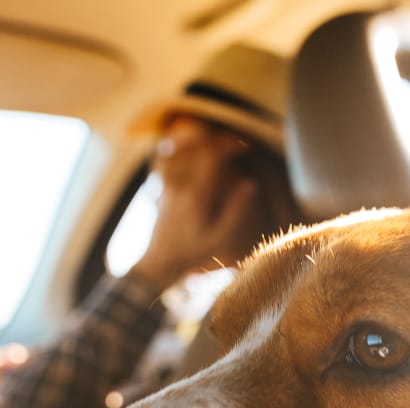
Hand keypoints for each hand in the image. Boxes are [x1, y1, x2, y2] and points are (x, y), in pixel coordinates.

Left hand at [131, 117, 261, 290]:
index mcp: (196, 194)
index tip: (246, 147)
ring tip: (220, 149)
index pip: (212, 157)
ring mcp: (169, 187)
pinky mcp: (164, 191)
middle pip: (199, 149)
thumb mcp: (221, 237)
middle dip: (219, 142)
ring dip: (203, 145)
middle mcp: (180, 185)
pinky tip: (196, 156)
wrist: (159, 262)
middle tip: (238, 146)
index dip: (229, 146)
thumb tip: (249, 183)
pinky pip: (172, 162)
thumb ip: (236, 210)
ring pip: (184, 152)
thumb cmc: (192, 253)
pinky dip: (185, 153)